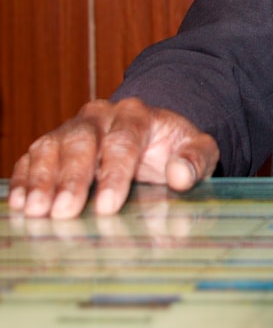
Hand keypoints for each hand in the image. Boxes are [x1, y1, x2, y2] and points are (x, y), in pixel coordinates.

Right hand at [7, 98, 219, 219]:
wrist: (152, 134)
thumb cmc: (174, 146)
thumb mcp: (198, 149)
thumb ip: (196, 159)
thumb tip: (180, 175)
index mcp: (137, 115)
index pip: (124, 142)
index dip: (114, 174)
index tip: (107, 206)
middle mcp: (101, 115)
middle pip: (82, 142)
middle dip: (72, 178)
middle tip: (63, 212)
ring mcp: (74, 127)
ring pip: (52, 147)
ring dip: (41, 180)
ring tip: (35, 211)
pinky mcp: (54, 143)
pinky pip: (33, 156)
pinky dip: (24, 178)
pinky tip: (19, 203)